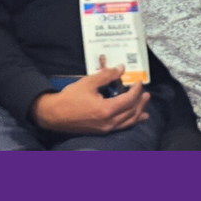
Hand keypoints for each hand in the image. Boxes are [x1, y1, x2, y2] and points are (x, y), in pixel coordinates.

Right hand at [31, 67, 149, 134]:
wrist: (54, 115)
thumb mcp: (88, 82)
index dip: (136, 90)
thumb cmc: (70, 97)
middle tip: (146, 92)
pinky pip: (122, 127)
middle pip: (132, 112)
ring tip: (145, 105)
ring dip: (139, 112)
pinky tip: (136, 118)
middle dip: (140, 101)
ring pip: (129, 122)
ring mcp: (106, 129)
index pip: (129, 99)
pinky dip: (131, 122)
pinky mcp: (102, 131)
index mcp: (106, 109)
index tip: (138, 81)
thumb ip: (106, 75)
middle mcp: (109, 122)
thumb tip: (121, 68)